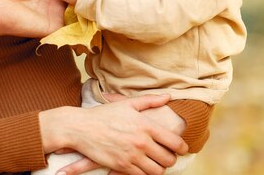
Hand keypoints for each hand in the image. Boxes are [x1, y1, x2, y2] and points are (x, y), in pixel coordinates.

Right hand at [39, 95, 187, 174]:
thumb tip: (168, 97)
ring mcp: (132, 156)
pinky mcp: (122, 167)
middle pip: (169, 159)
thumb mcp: (127, 104)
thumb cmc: (103, 115)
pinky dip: (144, 173)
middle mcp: (142, 142)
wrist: (80, 128)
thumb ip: (150, 101)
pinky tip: (141, 166)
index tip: (180, 148)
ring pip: (158, 171)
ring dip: (158, 167)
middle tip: (166, 155)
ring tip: (154, 161)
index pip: (175, 142)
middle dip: (170, 158)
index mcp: (146, 125)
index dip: (183, 147)